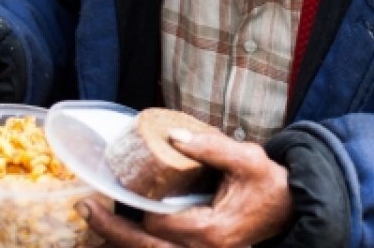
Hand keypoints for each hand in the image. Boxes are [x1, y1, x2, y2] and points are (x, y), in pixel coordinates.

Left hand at [79, 129, 293, 247]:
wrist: (288, 208)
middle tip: (85, 207)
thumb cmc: (268, 184)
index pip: (160, 225)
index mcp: (212, 231)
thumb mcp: (247, 158)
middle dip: (111, 231)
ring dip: (120, 241)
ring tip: (94, 220)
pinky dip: (136, 244)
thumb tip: (174, 136)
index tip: (115, 191)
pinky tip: (117, 231)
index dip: (136, 209)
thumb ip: (211, 148)